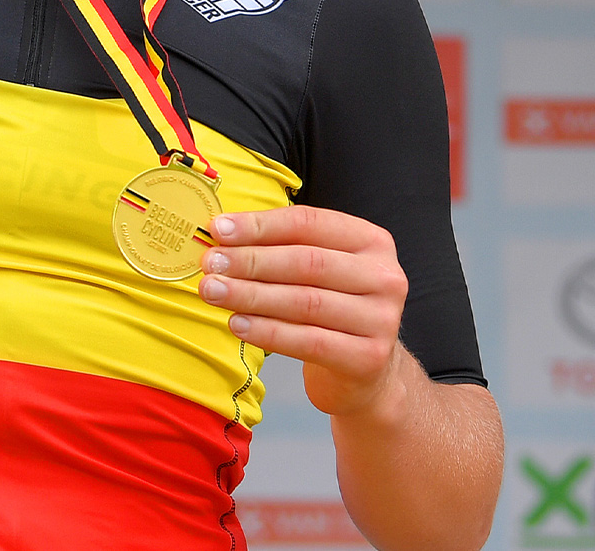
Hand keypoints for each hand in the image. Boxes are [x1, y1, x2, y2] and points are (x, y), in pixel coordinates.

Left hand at [198, 205, 409, 420]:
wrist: (367, 371)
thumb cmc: (330, 308)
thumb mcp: (317, 269)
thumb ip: (279, 247)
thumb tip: (219, 234)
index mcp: (371, 241)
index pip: (308, 224)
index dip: (260, 226)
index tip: (218, 229)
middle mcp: (384, 276)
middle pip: (306, 262)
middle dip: (251, 261)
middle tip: (210, 264)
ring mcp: (382, 319)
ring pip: (305, 302)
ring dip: (251, 296)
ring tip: (213, 292)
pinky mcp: (369, 357)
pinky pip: (309, 341)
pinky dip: (268, 332)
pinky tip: (237, 324)